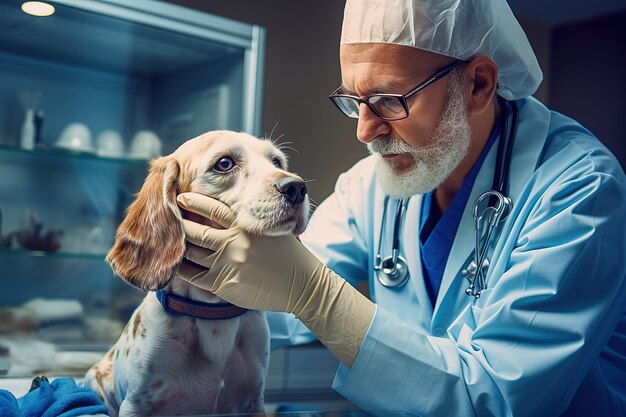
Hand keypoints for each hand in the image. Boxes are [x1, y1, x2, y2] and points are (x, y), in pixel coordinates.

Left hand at [176, 192, 375, 366]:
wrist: (302, 285)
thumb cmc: (290, 254)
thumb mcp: (274, 227)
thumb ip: (253, 218)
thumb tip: (236, 206)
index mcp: (246, 226)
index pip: (213, 208)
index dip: (195, 201)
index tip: (182, 196)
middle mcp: (234, 243)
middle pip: (196, 230)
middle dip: (179, 223)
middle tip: (167, 217)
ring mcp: (228, 264)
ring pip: (191, 252)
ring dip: (178, 245)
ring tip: (167, 239)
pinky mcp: (224, 285)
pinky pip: (194, 277)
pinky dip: (181, 269)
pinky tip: (174, 263)